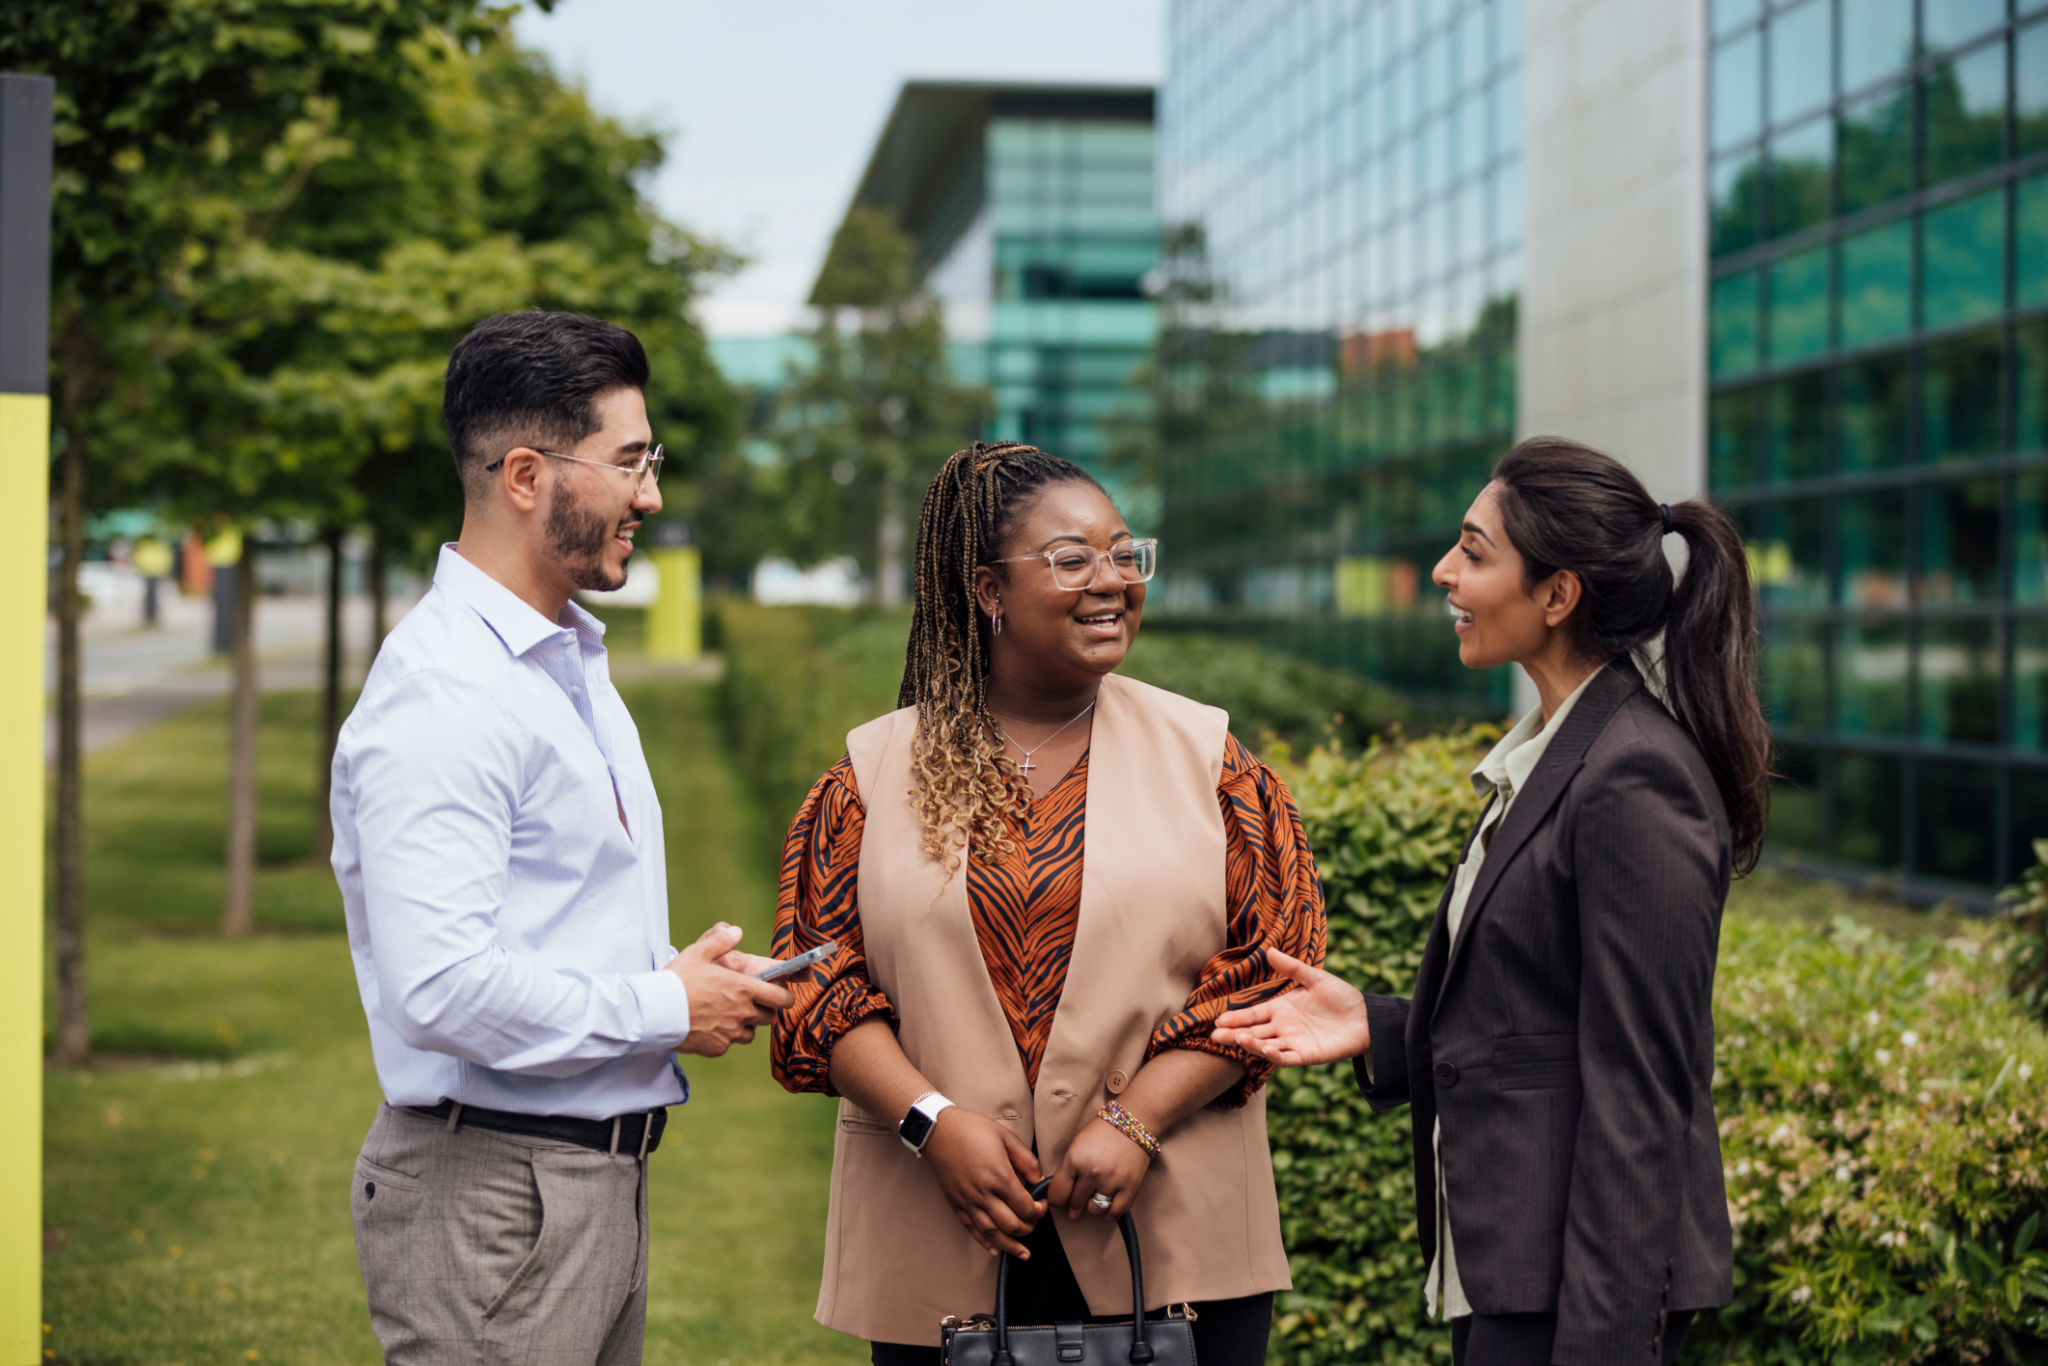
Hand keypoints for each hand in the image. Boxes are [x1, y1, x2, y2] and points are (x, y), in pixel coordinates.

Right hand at [668, 923, 793, 1056]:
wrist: (655, 1011)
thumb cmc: (676, 980)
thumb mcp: (697, 953)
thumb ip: (720, 941)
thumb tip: (736, 931)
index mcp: (743, 989)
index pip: (782, 999)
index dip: (786, 997)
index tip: (782, 995)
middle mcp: (742, 1013)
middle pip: (769, 1017)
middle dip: (764, 1010)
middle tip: (749, 1002)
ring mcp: (730, 1033)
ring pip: (749, 1033)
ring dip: (745, 1025)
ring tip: (728, 1014)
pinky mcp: (717, 1048)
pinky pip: (729, 1043)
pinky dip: (724, 1037)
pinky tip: (710, 1026)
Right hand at [922, 1108, 1045, 1258]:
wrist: (937, 1130)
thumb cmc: (971, 1129)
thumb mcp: (1005, 1136)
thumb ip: (1026, 1159)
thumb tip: (1039, 1179)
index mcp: (999, 1176)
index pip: (1025, 1207)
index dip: (1038, 1212)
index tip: (1041, 1207)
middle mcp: (983, 1193)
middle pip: (1011, 1224)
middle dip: (1027, 1229)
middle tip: (1033, 1224)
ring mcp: (968, 1201)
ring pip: (992, 1233)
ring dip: (1010, 1246)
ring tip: (1023, 1253)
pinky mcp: (956, 1204)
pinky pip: (972, 1230)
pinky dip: (985, 1242)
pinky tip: (995, 1249)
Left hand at [1047, 1116, 1151, 1221]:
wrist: (1134, 1120)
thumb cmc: (1103, 1131)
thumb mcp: (1077, 1145)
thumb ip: (1068, 1171)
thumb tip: (1062, 1199)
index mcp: (1075, 1159)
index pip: (1057, 1193)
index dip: (1056, 1200)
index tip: (1059, 1200)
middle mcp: (1092, 1172)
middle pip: (1075, 1203)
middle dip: (1074, 1203)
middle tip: (1079, 1196)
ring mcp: (1111, 1181)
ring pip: (1094, 1211)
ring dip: (1092, 1207)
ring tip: (1095, 1197)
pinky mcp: (1130, 1187)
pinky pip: (1115, 1212)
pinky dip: (1109, 1213)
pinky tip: (1107, 1204)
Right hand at [1210, 947, 1369, 1065]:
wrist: (1366, 1017)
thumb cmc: (1341, 997)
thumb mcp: (1315, 978)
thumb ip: (1292, 967)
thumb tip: (1268, 950)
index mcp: (1281, 1009)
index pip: (1253, 1014)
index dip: (1236, 1018)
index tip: (1218, 1020)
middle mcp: (1283, 1028)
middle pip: (1253, 1032)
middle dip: (1234, 1034)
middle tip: (1214, 1036)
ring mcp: (1293, 1042)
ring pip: (1265, 1046)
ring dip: (1250, 1044)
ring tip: (1236, 1039)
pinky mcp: (1307, 1055)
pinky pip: (1286, 1058)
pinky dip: (1274, 1055)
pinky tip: (1264, 1049)